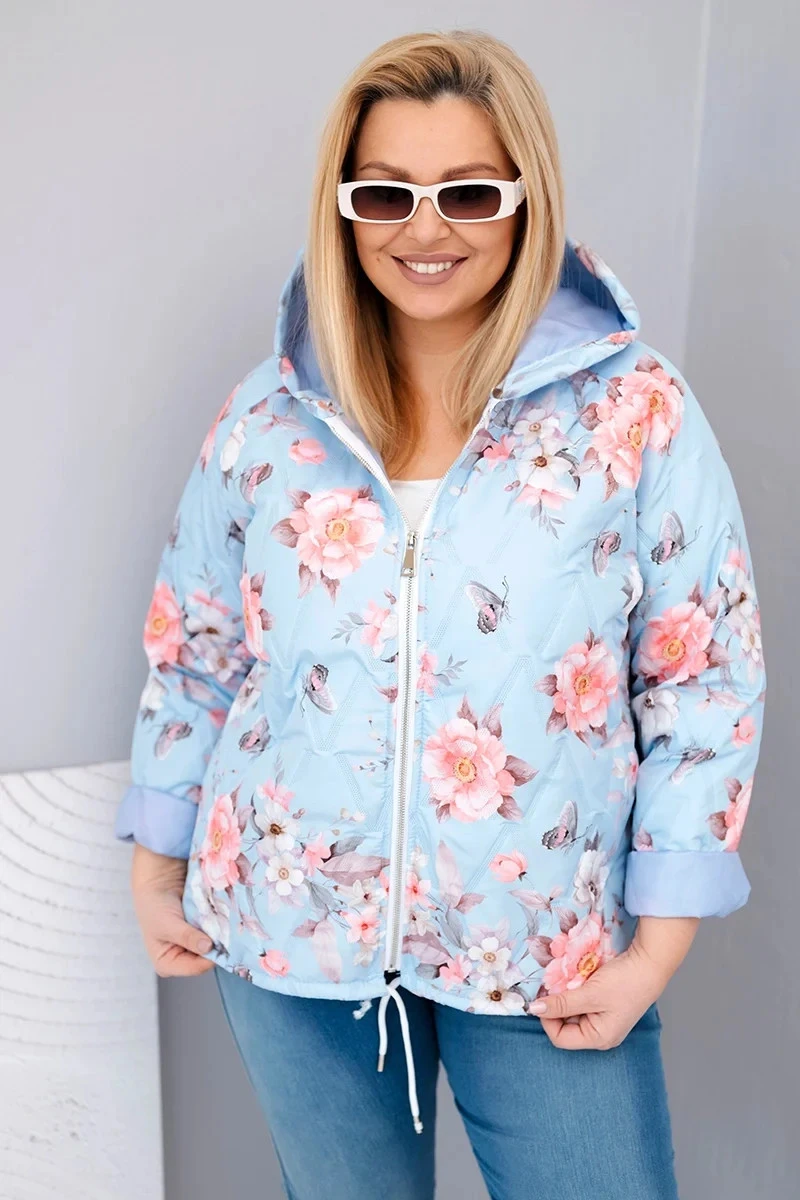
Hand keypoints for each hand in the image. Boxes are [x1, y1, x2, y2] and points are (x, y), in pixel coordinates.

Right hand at [130, 844, 214, 976]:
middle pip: (206, 959)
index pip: (194, 968)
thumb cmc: (155, 906)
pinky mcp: (202, 933)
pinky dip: (220, 927)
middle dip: (217, 947)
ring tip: (226, 924)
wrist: (159, 882)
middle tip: (227, 932)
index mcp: (167, 964)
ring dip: (221, 936)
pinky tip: (224, 918)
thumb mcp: (168, 924)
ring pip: (214, 947)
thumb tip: (207, 947)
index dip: (210, 958)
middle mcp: (182, 959)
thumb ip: (187, 937)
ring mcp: (194, 946)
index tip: (222, 944)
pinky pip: (216, 935)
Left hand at [528, 915, 699, 1049]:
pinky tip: (578, 978)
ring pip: (572, 1012)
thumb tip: (533, 1009)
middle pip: (565, 1025)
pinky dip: (575, 991)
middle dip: (557, 1005)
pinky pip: (582, 1002)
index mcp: (598, 1038)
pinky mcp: (605, 1005)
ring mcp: (603, 1019)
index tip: (543, 996)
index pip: (560, 1038)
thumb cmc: (624, 982)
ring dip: (566, 996)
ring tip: (568, 980)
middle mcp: (600, 1033)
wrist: (650, 963)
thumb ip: (561, 1003)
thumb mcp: (589, 993)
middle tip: (555, 984)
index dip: (547, 1018)